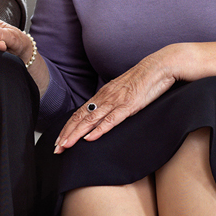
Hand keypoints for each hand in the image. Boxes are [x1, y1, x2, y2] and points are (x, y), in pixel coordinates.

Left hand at [54, 49, 176, 153]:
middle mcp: (104, 98)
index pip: (79, 113)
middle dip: (67, 134)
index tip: (60, 140)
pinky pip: (111, 119)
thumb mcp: (121, 92)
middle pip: (80, 118)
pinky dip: (99, 130)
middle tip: (57, 148)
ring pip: (90, 120)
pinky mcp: (128, 105)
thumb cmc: (142, 80)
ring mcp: (115, 101)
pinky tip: (89, 138)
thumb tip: (103, 114)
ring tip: (66, 145)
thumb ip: (111, 103)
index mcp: (102, 95)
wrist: (158, 67)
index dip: (68, 127)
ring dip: (76, 134)